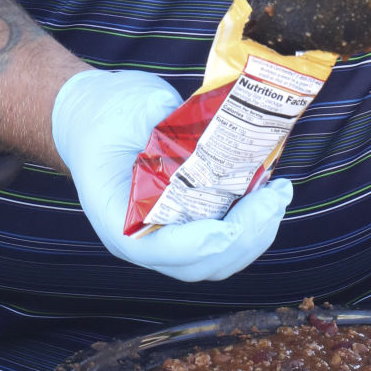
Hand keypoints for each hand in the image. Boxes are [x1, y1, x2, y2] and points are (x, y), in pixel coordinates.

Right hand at [52, 68, 291, 281]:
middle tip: (273, 199)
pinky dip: (250, 225)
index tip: (227, 226)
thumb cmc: (105, 112)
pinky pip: (222, 240)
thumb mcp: (130, 107)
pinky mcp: (186, 223)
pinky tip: (267, 195)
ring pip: (217, 260)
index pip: (157, 249)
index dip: (196, 245)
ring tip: (278, 197)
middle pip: (198, 264)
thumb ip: (166, 120)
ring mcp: (166, 235)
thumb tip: (209, 134)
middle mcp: (142, 237)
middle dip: (243, 237)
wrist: (92, 116)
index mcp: (116, 215)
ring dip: (255, 234)